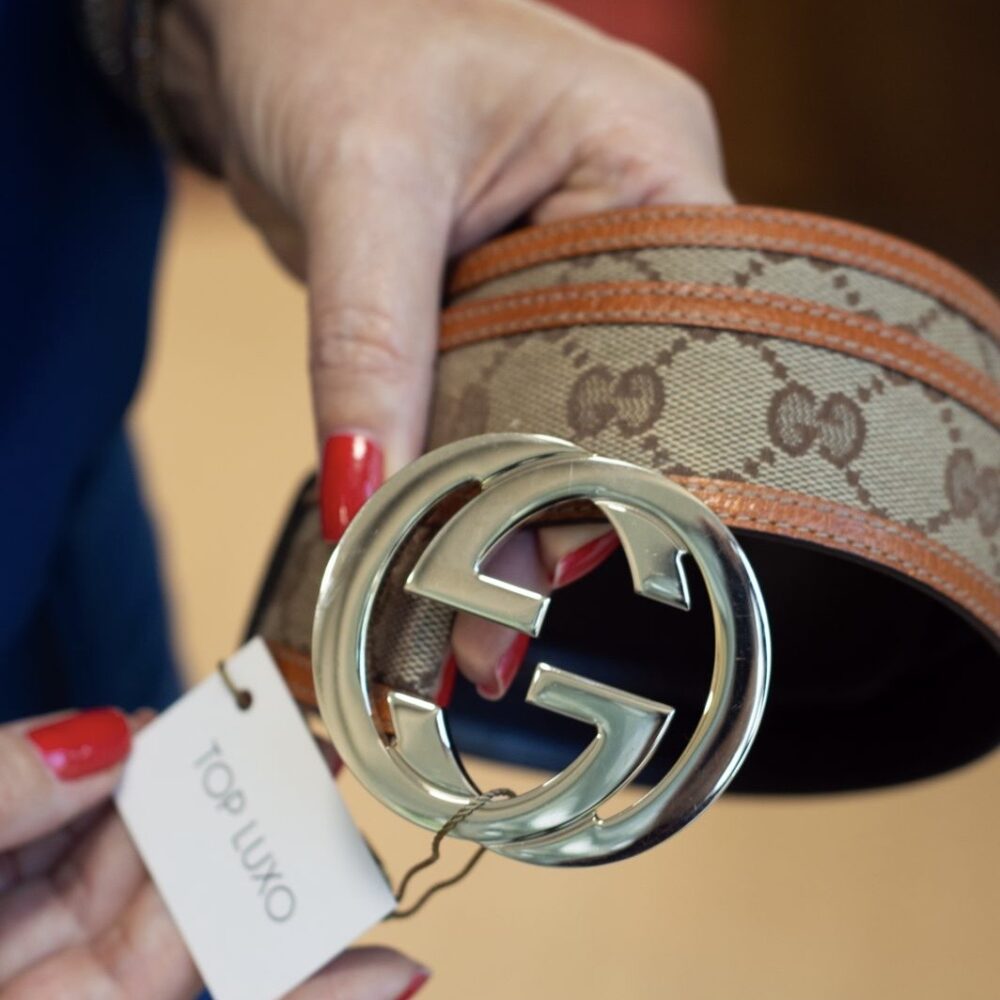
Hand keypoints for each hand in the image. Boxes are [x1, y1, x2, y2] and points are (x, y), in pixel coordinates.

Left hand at [0, 709, 427, 998]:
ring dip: (293, 908)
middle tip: (316, 773)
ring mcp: (76, 999)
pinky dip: (311, 997)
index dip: (161, 756)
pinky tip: (384, 976)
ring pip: (204, 949)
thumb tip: (108, 732)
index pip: (88, 800)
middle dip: (240, 821)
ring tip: (358, 859)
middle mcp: (25, 944)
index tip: (222, 721)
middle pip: (159, 871)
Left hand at [162, 0, 730, 699]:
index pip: (682, 335)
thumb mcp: (362, 182)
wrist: (258, 23)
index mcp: (647, 161)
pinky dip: (472, 462)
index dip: (631, 452)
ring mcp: (565, 266)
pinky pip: (504, 396)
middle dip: (563, 497)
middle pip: (625, 390)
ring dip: (510, 494)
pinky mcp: (504, 299)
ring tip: (471, 603)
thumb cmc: (328, 34)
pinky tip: (447, 534)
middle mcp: (625, 220)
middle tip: (506, 612)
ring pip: (559, 406)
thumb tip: (368, 496)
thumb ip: (370, 343)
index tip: (568, 550)